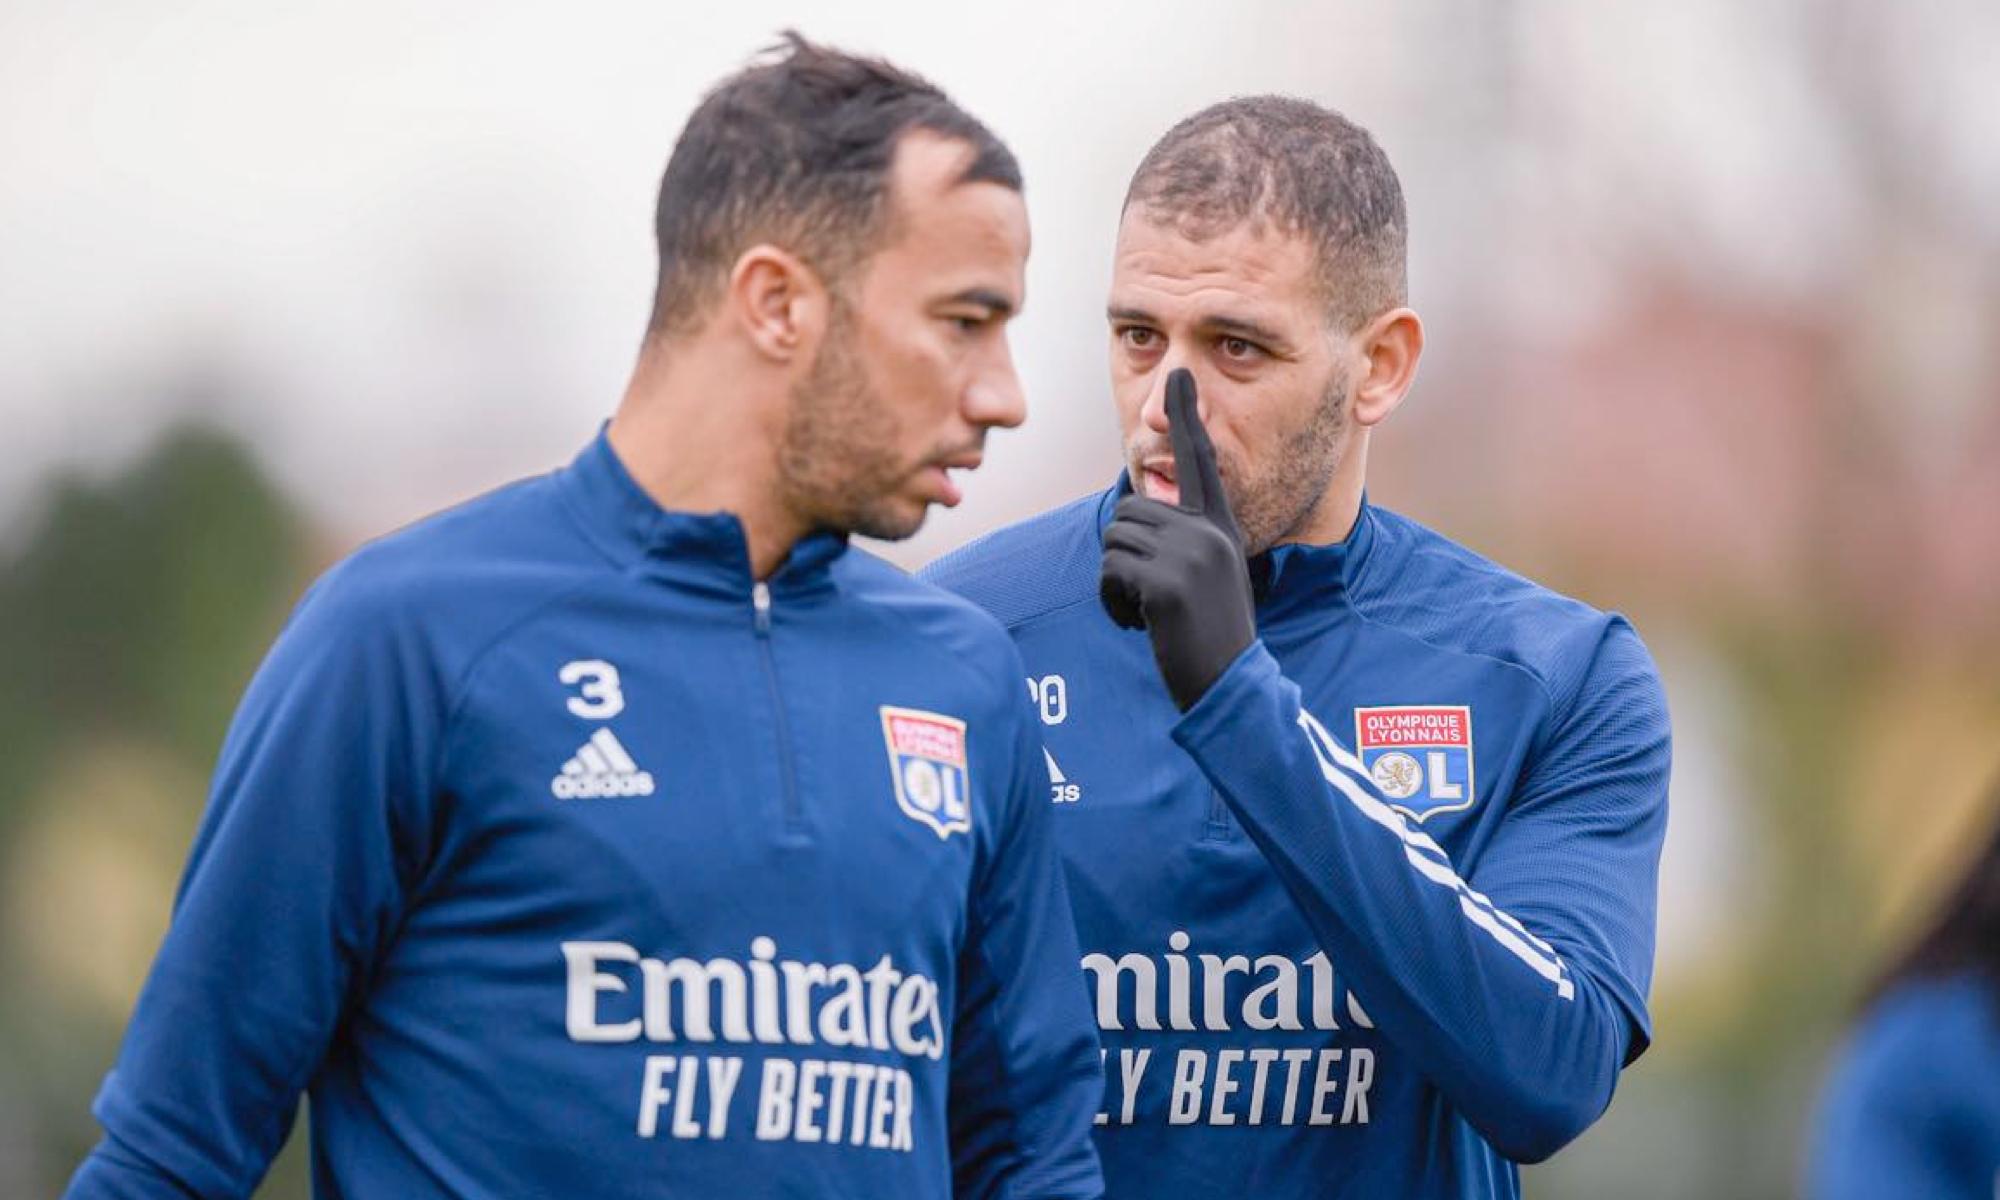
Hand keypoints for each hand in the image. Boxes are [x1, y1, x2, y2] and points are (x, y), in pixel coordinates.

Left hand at [1099, 368, 1255, 710]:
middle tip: (1148, 597)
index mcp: (1219, 525)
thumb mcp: (1206, 574)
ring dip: (1116, 583)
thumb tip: (1134, 509)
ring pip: (1114, 542)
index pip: (1200, 460)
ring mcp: (1190, 556)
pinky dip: (1113, 604)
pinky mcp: (1167, 584)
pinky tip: (1142, 626)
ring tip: (1150, 612)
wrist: (1230, 684)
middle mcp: (1208, 531)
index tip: (1178, 376)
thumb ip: (1181, 539)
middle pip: (1128, 511)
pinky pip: (1110, 575)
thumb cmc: (1211, 634)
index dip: (1186, 416)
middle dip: (1122, 556)